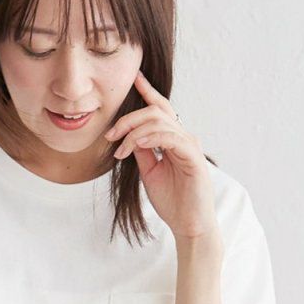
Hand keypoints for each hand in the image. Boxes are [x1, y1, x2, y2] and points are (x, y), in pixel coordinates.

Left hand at [104, 70, 218, 241]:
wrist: (188, 225)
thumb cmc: (172, 201)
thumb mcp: (149, 171)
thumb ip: (142, 150)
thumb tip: (129, 135)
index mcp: (173, 139)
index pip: (160, 109)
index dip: (148, 91)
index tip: (134, 77)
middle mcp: (183, 138)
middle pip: (156, 111)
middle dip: (129, 119)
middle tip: (110, 135)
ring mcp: (189, 146)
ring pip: (160, 122)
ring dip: (134, 132)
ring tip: (120, 148)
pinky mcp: (193, 157)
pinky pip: (170, 137)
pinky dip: (151, 137)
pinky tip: (137, 145)